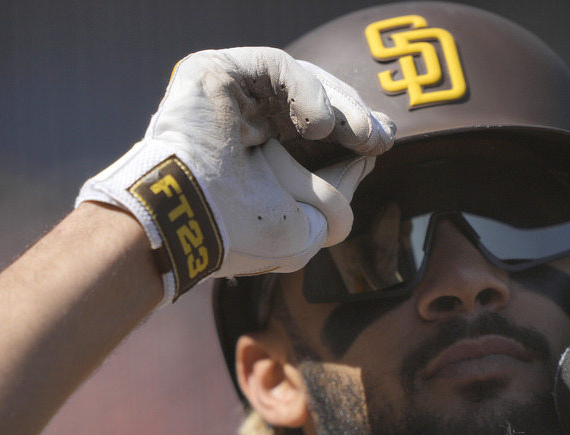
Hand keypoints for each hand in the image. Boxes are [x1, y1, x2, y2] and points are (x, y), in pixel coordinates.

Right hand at [75, 47, 394, 305]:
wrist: (186, 218)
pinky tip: (323, 124)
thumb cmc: (242, 232)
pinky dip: (308, 92)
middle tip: (380, 136)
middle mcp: (246, 123)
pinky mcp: (217, 72)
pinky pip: (276, 66)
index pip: (313, 132)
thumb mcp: (307, 230)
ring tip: (362, 135)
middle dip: (353, 117)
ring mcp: (231, 97)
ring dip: (340, 108)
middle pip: (312, 102)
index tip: (383, 140)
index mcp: (262, 157)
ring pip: (300, 83)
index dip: (352, 130)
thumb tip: (365, 159)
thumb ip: (340, 196)